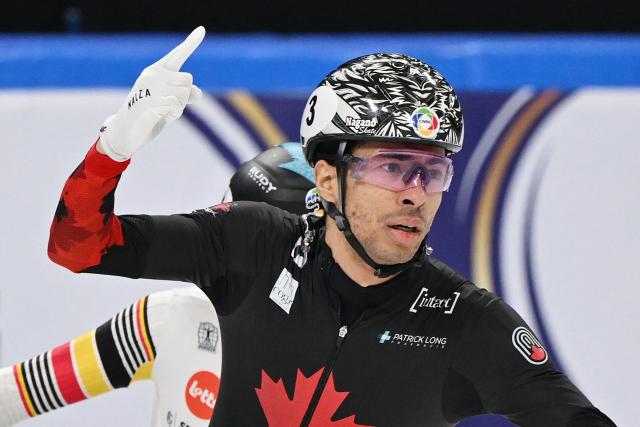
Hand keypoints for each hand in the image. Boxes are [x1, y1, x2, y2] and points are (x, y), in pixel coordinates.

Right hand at [98, 26, 204, 160]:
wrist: (125, 132)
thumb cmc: (149, 114)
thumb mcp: (169, 102)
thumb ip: (184, 94)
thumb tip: (198, 93)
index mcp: (156, 71)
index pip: (177, 55)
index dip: (191, 42)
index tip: (202, 29)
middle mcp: (153, 75)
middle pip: (188, 79)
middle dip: (185, 96)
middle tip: (169, 105)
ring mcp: (151, 87)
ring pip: (185, 93)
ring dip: (180, 107)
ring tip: (163, 112)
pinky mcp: (150, 102)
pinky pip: (177, 106)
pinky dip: (174, 114)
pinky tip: (160, 117)